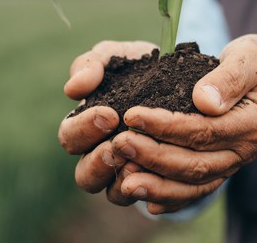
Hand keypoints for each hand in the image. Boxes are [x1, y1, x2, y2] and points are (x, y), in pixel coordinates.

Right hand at [58, 40, 157, 204]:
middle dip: (99, 162)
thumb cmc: (141, 67)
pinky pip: (150, 199)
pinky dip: (154, 192)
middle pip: (85, 176)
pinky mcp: (156, 183)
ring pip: (113, 194)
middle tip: (119, 145)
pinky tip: (164, 176)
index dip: (84, 129)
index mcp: (86, 126)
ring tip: (140, 164)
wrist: (186, 78)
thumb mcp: (117, 57)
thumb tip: (73, 89)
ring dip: (124, 181)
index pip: (70, 137)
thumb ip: (91, 64)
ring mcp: (127, 173)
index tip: (109, 114)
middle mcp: (101, 155)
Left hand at [110, 34, 256, 213]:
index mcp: (253, 123)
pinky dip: (171, 199)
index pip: (204, 130)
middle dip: (153, 156)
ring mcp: (232, 164)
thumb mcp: (252, 57)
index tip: (132, 115)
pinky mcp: (221, 169)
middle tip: (118, 144)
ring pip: (194, 184)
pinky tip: (146, 200)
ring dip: (157, 185)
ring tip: (124, 180)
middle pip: (195, 163)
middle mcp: (244, 151)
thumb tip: (204, 100)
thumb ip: (231, 77)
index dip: (166, 126)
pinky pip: (196, 191)